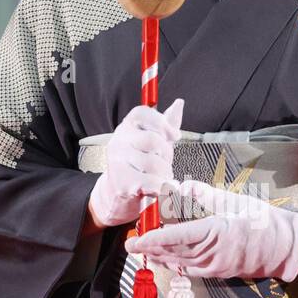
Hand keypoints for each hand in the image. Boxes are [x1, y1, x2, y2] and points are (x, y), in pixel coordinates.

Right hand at [87, 98, 183, 228]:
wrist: (118, 194)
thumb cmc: (139, 165)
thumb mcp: (152, 141)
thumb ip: (166, 123)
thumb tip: (179, 103)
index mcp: (126, 127)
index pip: (142, 113)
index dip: (162, 123)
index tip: (174, 136)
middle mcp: (118, 141)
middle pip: (153, 140)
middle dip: (167, 154)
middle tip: (166, 163)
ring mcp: (117, 163)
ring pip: (154, 164)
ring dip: (166, 174)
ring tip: (161, 177)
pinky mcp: (122, 184)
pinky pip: (154, 183)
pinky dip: (164, 188)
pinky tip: (162, 188)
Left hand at [124, 178, 297, 282]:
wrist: (286, 247)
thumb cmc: (262, 221)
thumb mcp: (233, 201)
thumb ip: (204, 194)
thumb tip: (181, 187)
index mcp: (215, 233)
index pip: (176, 238)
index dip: (153, 240)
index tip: (135, 240)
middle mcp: (212, 254)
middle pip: (173, 253)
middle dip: (150, 249)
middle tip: (130, 244)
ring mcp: (216, 266)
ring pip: (180, 263)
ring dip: (160, 257)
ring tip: (143, 250)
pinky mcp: (219, 272)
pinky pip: (192, 270)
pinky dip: (175, 264)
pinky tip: (166, 259)